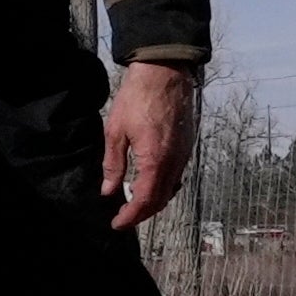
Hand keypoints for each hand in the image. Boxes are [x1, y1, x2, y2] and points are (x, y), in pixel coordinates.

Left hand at [101, 61, 199, 233]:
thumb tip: (108, 190)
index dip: (131, 216)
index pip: (145, 200)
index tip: (117, 223)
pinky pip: (177, 176)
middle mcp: (174, 162)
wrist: (164, 72)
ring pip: (171, 189)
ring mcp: (184, 155)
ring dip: (153, 202)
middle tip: (123, 218)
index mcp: (156, 160)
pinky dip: (163, 187)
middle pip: (161, 200)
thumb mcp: (116, 131)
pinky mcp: (186, 147)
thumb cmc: (138, 98)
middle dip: (142, 214)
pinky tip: (149, 183)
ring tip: (133, 204)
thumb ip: (113, 164)